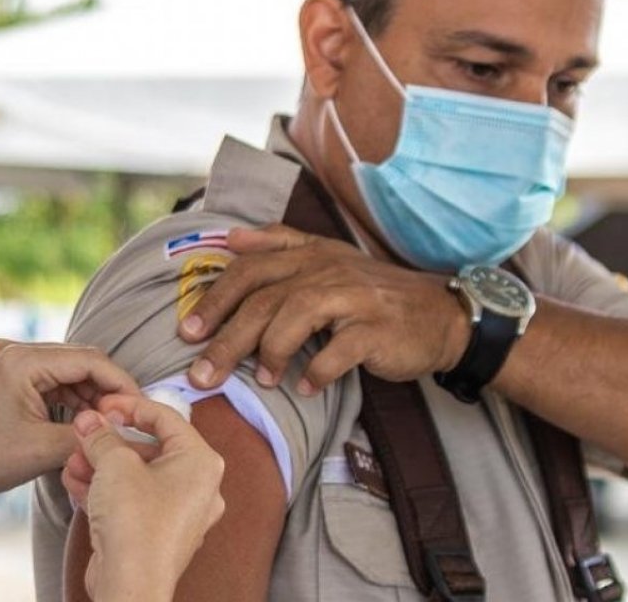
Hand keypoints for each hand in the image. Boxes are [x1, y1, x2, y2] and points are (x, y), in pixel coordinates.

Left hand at [0, 340, 140, 498]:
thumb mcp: (42, 451)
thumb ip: (89, 435)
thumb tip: (129, 432)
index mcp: (24, 360)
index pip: (91, 360)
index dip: (121, 383)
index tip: (141, 407)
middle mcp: (14, 348)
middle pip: (79, 360)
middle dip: (106, 389)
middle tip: (126, 418)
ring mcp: (7, 356)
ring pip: (65, 368)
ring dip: (87, 393)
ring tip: (105, 423)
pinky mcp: (3, 370)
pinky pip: (47, 376)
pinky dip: (66, 396)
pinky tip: (79, 419)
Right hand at [61, 395, 224, 601]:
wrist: (129, 586)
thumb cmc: (135, 524)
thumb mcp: (115, 465)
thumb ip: (102, 436)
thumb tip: (90, 420)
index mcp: (201, 462)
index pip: (166, 417)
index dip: (130, 405)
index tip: (102, 405)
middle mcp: (198, 487)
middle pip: (149, 448)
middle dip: (110, 441)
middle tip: (84, 433)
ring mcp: (178, 513)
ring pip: (136, 476)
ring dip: (101, 465)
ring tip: (73, 461)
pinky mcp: (157, 533)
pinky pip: (131, 500)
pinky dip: (106, 490)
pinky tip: (76, 483)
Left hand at [177, 225, 467, 393]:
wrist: (440, 315)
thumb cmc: (372, 294)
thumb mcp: (327, 258)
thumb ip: (278, 244)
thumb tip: (230, 238)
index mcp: (309, 254)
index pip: (250, 269)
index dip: (215, 299)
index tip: (186, 331)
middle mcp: (327, 269)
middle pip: (264, 299)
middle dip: (227, 339)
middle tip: (202, 373)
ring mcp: (353, 297)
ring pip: (296, 317)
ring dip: (271, 353)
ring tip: (262, 381)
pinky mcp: (377, 329)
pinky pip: (338, 352)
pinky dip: (316, 372)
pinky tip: (304, 389)